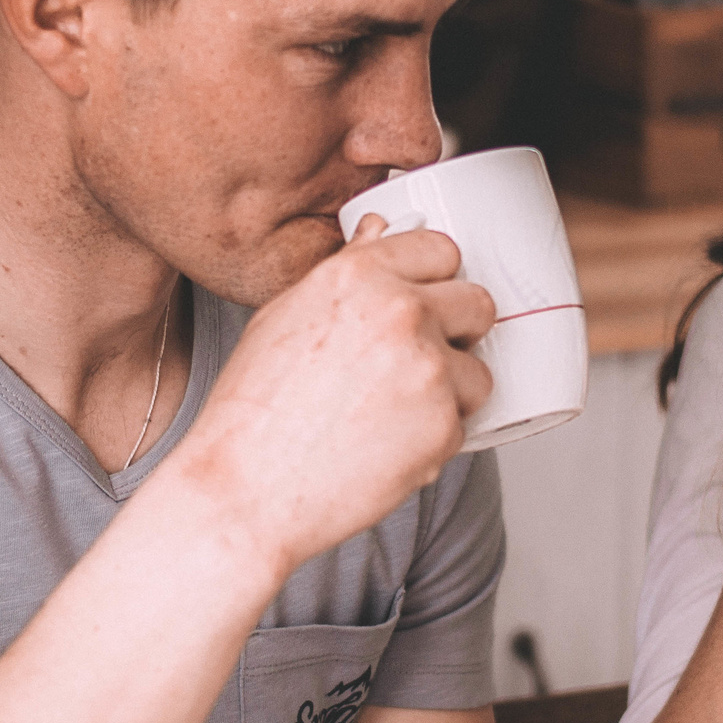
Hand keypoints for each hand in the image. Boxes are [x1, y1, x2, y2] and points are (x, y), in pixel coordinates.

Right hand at [166, 216, 494, 575]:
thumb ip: (346, 271)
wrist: (246, 489)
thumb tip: (377, 233)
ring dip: (449, 393)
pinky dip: (434, 438)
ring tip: (392, 414)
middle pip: (477, 304)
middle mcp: (401, 313)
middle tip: (416, 362)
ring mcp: (429, 369)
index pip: (441, 250)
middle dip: (457, 332)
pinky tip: (384, 444)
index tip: (426, 301)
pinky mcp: (444, 426)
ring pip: (477, 371)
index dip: (434, 280)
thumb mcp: (285, 316)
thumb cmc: (253, 412)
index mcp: (359, 275)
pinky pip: (463, 424)